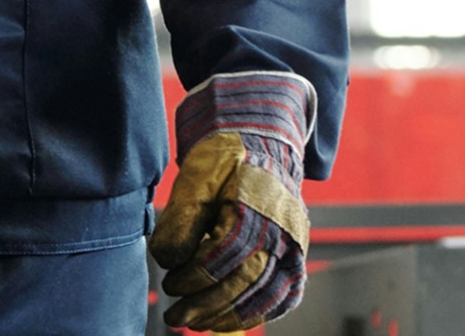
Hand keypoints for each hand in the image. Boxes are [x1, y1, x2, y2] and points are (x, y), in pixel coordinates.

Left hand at [150, 75, 312, 331]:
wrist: (263, 145)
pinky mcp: (297, 255)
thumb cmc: (224, 160)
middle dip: (208, 303)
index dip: (196, 273)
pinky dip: (262, 312)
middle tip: (176, 317)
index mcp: (257, 205)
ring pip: (267, 292)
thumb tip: (167, 259)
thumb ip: (181, 217)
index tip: (169, 284)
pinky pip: (287, 293)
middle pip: (247, 278)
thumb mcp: (196, 177)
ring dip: (230, 315)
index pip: (227, 251)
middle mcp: (283, 228)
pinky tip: (233, 322)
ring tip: (197, 324)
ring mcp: (295, 244)